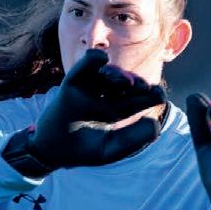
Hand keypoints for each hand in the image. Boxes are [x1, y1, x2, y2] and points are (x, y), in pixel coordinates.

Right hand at [4, 49, 165, 173]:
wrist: (52, 151)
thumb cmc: (82, 151)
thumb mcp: (110, 150)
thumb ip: (133, 140)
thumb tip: (155, 123)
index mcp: (117, 110)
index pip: (138, 99)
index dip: (151, 95)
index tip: (158, 94)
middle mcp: (105, 96)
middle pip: (125, 84)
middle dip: (136, 83)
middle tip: (143, 87)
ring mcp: (89, 88)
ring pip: (107, 74)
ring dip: (118, 75)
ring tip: (126, 82)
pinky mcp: (72, 84)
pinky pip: (83, 68)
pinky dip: (91, 60)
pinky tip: (101, 58)